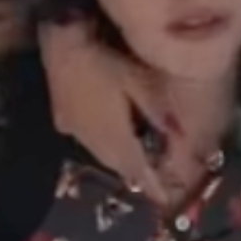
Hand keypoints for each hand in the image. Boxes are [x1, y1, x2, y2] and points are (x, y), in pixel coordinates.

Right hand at [38, 19, 165, 200]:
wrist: (60, 41)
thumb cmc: (105, 59)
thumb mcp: (139, 81)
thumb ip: (158, 111)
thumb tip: (180, 135)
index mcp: (112, 134)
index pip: (136, 167)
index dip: (151, 184)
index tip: (164, 200)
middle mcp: (90, 138)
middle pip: (118, 164)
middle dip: (136, 174)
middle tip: (153, 182)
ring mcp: (72, 129)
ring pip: (101, 154)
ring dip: (120, 162)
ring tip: (136, 167)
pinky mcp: (61, 117)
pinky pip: (89, 141)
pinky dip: (104, 147)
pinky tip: (110, 141)